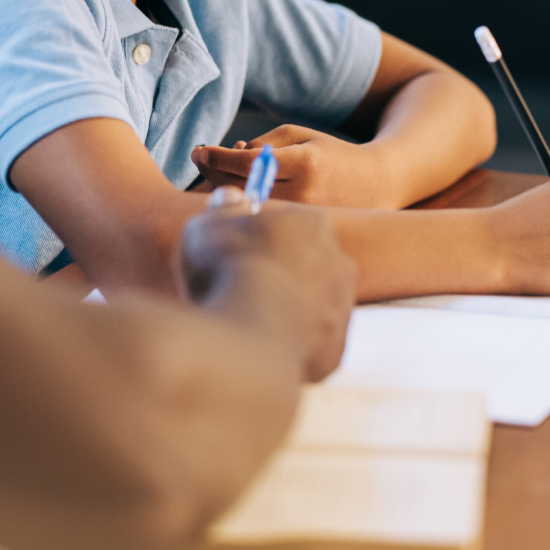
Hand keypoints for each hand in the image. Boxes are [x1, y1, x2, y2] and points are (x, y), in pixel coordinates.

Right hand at [177, 188, 356, 380]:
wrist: (251, 335)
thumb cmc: (227, 271)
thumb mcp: (207, 227)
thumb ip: (222, 209)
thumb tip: (231, 198)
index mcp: (312, 224)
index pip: (284, 224)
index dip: (253, 235)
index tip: (228, 248)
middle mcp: (339, 263)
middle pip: (303, 264)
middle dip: (274, 273)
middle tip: (235, 287)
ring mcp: (342, 310)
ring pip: (307, 306)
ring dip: (282, 310)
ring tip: (243, 321)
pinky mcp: (334, 351)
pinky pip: (308, 345)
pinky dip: (286, 346)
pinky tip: (257, 347)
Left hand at [191, 125, 399, 209]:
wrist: (374, 185)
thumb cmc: (330, 154)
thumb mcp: (299, 135)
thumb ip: (262, 143)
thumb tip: (230, 158)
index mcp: (304, 164)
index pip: (248, 163)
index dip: (218, 157)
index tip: (199, 151)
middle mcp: (302, 195)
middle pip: (241, 187)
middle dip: (213, 171)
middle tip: (201, 158)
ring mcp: (300, 219)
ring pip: (246, 206)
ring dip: (224, 188)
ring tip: (222, 171)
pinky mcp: (299, 233)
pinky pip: (258, 220)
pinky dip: (241, 206)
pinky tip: (238, 191)